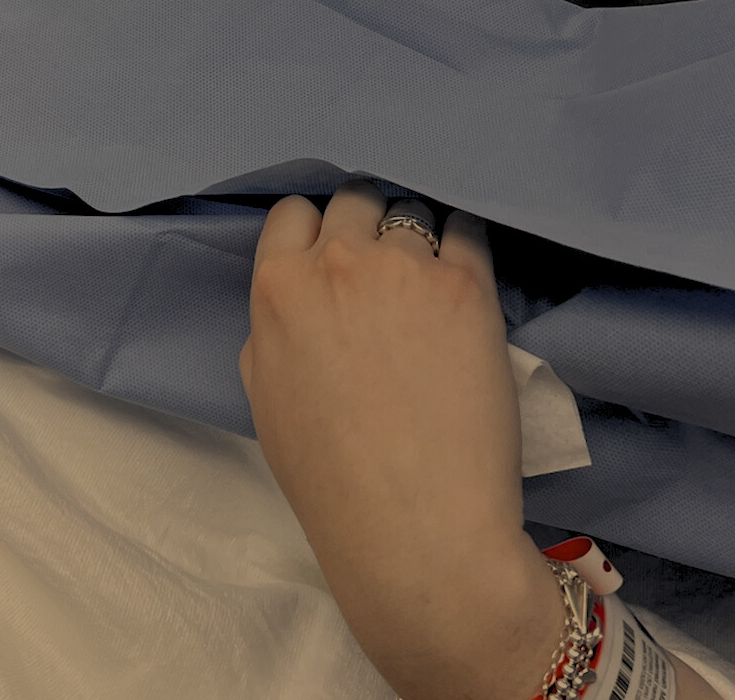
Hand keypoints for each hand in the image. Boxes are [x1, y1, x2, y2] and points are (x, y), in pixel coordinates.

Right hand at [241, 187, 559, 699]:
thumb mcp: (266, 395)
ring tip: (432, 283)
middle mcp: (338, 262)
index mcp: (278, 288)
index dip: (317, 233)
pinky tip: (468, 276)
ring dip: (419, 237)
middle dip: (369, 225)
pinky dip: (467, 244)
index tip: (337, 257)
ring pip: (413, 212)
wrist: (416, 534)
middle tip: (388, 269)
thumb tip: (299, 293)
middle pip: (355, 200)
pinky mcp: (466, 285)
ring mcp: (404, 268)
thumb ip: (275, 325)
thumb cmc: (334, 483)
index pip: (294, 213)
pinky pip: (468, 231)